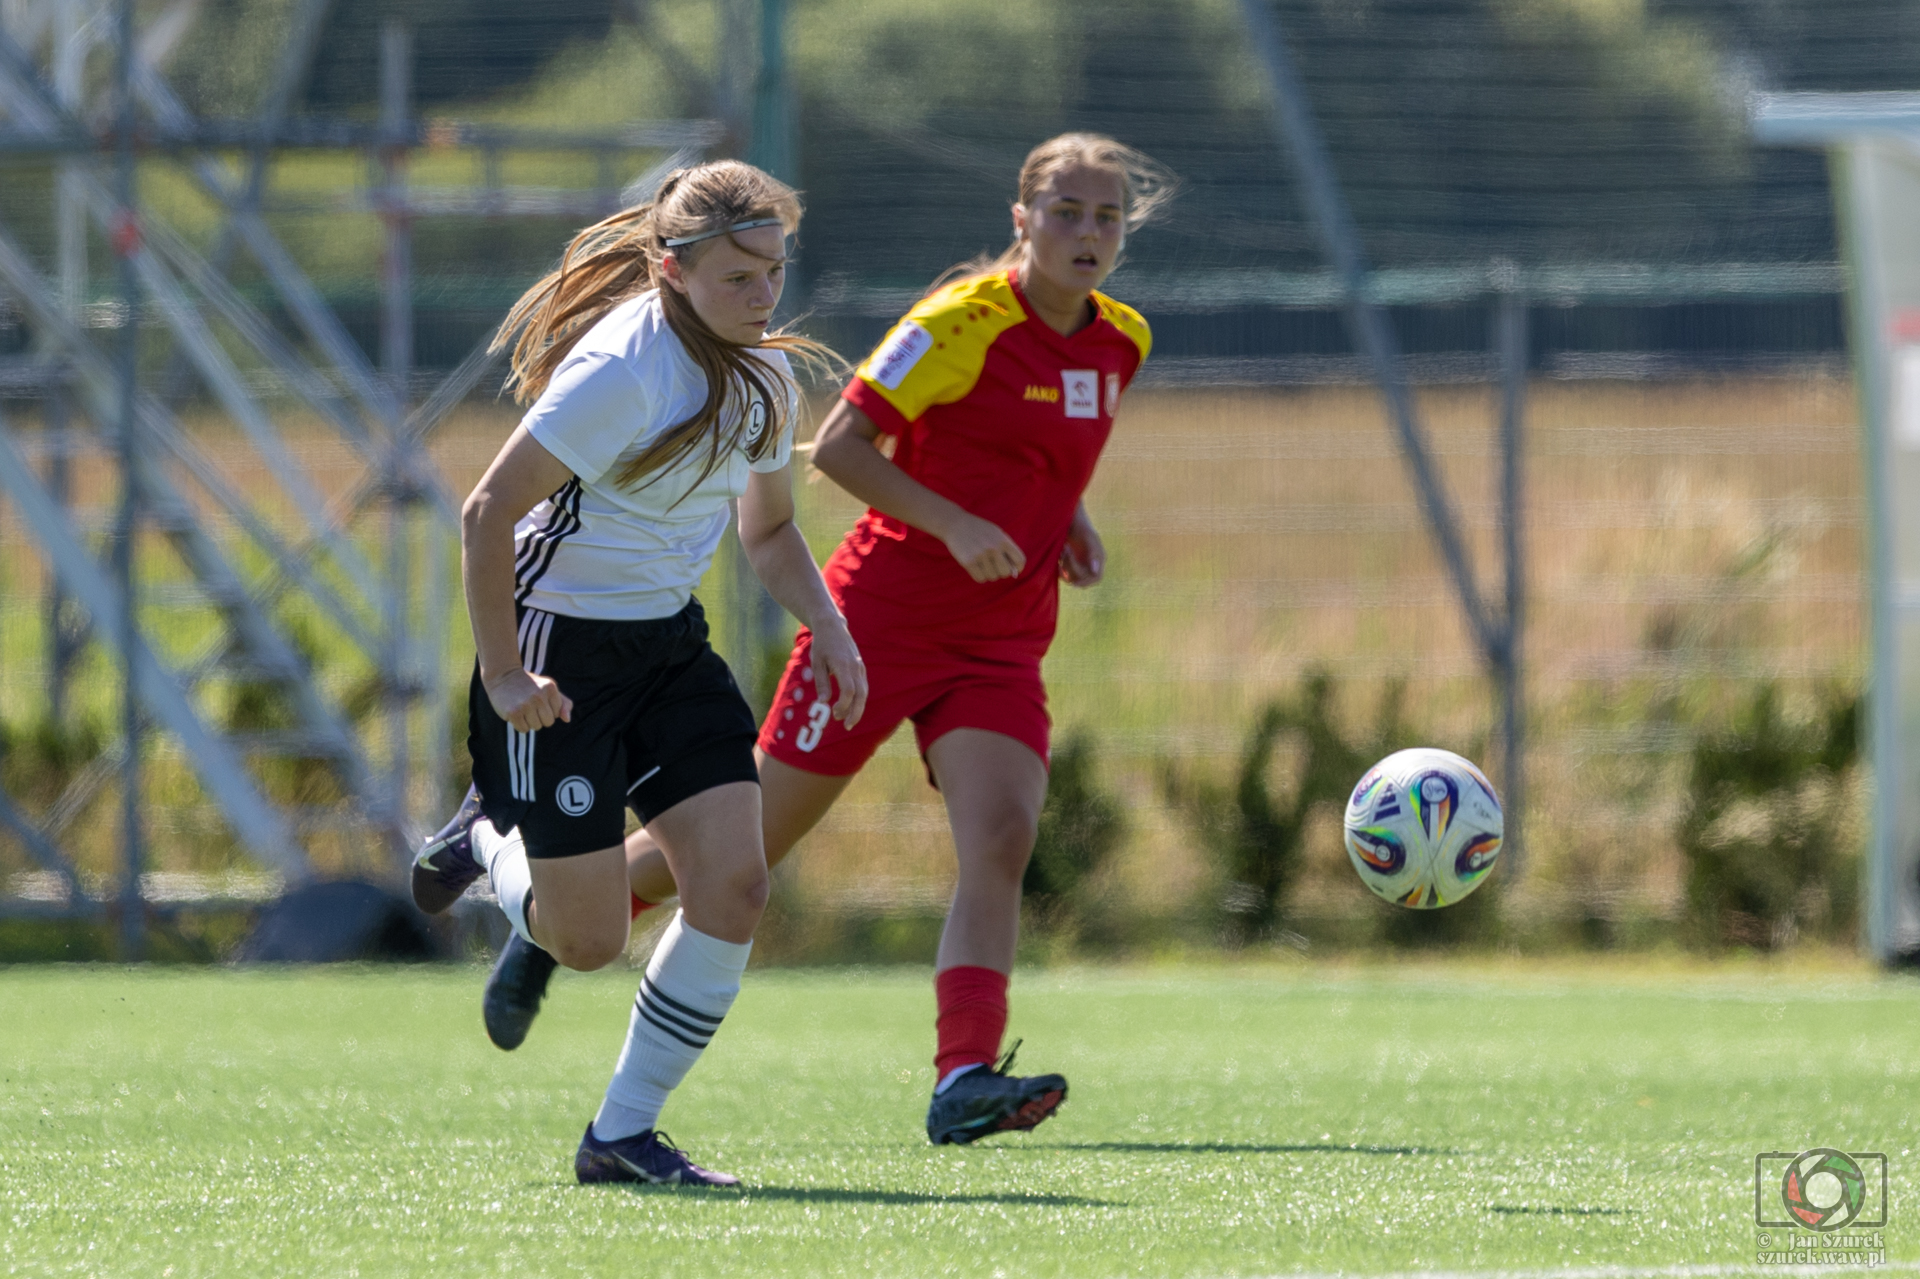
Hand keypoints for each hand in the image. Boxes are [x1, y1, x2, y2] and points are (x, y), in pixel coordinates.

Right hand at [484, 667, 572, 732]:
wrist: (503, 675)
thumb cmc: (529, 685)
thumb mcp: (548, 688)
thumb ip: (563, 703)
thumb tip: (567, 720)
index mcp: (550, 688)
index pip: (557, 714)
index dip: (547, 710)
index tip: (538, 700)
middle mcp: (539, 696)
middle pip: (548, 722)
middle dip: (540, 718)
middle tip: (530, 706)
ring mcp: (526, 704)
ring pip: (536, 727)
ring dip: (529, 722)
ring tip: (522, 709)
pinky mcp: (513, 712)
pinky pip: (523, 730)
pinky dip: (519, 725)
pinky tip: (515, 713)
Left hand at [807, 615, 868, 730]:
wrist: (833, 627)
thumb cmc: (822, 645)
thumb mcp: (817, 662)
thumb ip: (821, 682)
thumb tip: (823, 702)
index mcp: (843, 665)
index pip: (849, 690)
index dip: (843, 705)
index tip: (833, 714)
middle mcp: (855, 667)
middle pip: (861, 694)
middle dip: (855, 712)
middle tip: (847, 726)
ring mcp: (860, 667)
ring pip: (864, 692)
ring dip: (858, 709)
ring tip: (849, 722)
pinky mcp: (861, 668)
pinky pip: (863, 687)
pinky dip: (859, 700)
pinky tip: (851, 709)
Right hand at [940, 512, 1025, 582]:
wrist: (955, 523)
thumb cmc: (978, 530)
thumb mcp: (996, 534)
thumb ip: (1006, 551)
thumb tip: (1014, 573)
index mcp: (1003, 540)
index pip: (1020, 560)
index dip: (1018, 567)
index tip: (1013, 570)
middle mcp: (993, 547)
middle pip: (1006, 572)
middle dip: (1000, 572)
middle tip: (993, 566)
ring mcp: (980, 555)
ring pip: (992, 577)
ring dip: (988, 573)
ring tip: (982, 564)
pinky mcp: (968, 561)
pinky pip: (980, 579)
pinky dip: (978, 576)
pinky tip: (975, 567)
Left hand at [1059, 511, 1104, 586]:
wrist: (1068, 516)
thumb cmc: (1080, 524)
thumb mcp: (1087, 537)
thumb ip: (1093, 553)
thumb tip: (1095, 572)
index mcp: (1099, 557)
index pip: (1096, 578)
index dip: (1086, 582)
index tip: (1073, 582)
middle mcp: (1091, 563)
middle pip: (1082, 578)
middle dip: (1072, 569)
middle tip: (1065, 552)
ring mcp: (1081, 563)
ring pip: (1073, 577)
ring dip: (1065, 568)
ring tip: (1062, 550)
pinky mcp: (1071, 562)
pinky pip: (1065, 573)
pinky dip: (1060, 569)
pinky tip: (1057, 556)